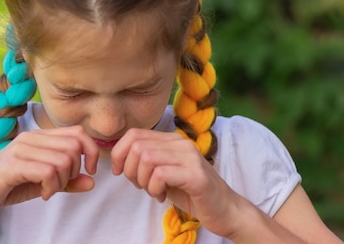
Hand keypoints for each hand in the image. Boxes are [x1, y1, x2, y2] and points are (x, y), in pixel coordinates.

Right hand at [0, 125, 99, 219]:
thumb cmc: (4, 187)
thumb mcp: (40, 184)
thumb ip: (65, 181)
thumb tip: (92, 181)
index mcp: (37, 136)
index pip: (77, 132)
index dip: (91, 151)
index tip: (89, 171)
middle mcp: (29, 137)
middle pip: (74, 146)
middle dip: (75, 170)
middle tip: (60, 185)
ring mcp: (20, 149)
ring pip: (63, 160)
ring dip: (62, 181)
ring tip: (49, 190)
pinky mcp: (13, 164)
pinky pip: (48, 171)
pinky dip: (52, 187)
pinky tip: (43, 194)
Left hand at [110, 128, 242, 237]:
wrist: (225, 210)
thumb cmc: (190, 192)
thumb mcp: (163, 172)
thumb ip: (146, 161)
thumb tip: (118, 158)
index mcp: (171, 140)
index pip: (134, 134)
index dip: (119, 153)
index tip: (118, 171)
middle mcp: (181, 143)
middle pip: (137, 146)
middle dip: (129, 169)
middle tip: (140, 185)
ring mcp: (190, 157)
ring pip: (146, 158)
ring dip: (143, 180)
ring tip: (153, 191)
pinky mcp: (196, 175)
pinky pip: (161, 174)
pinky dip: (154, 188)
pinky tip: (162, 196)